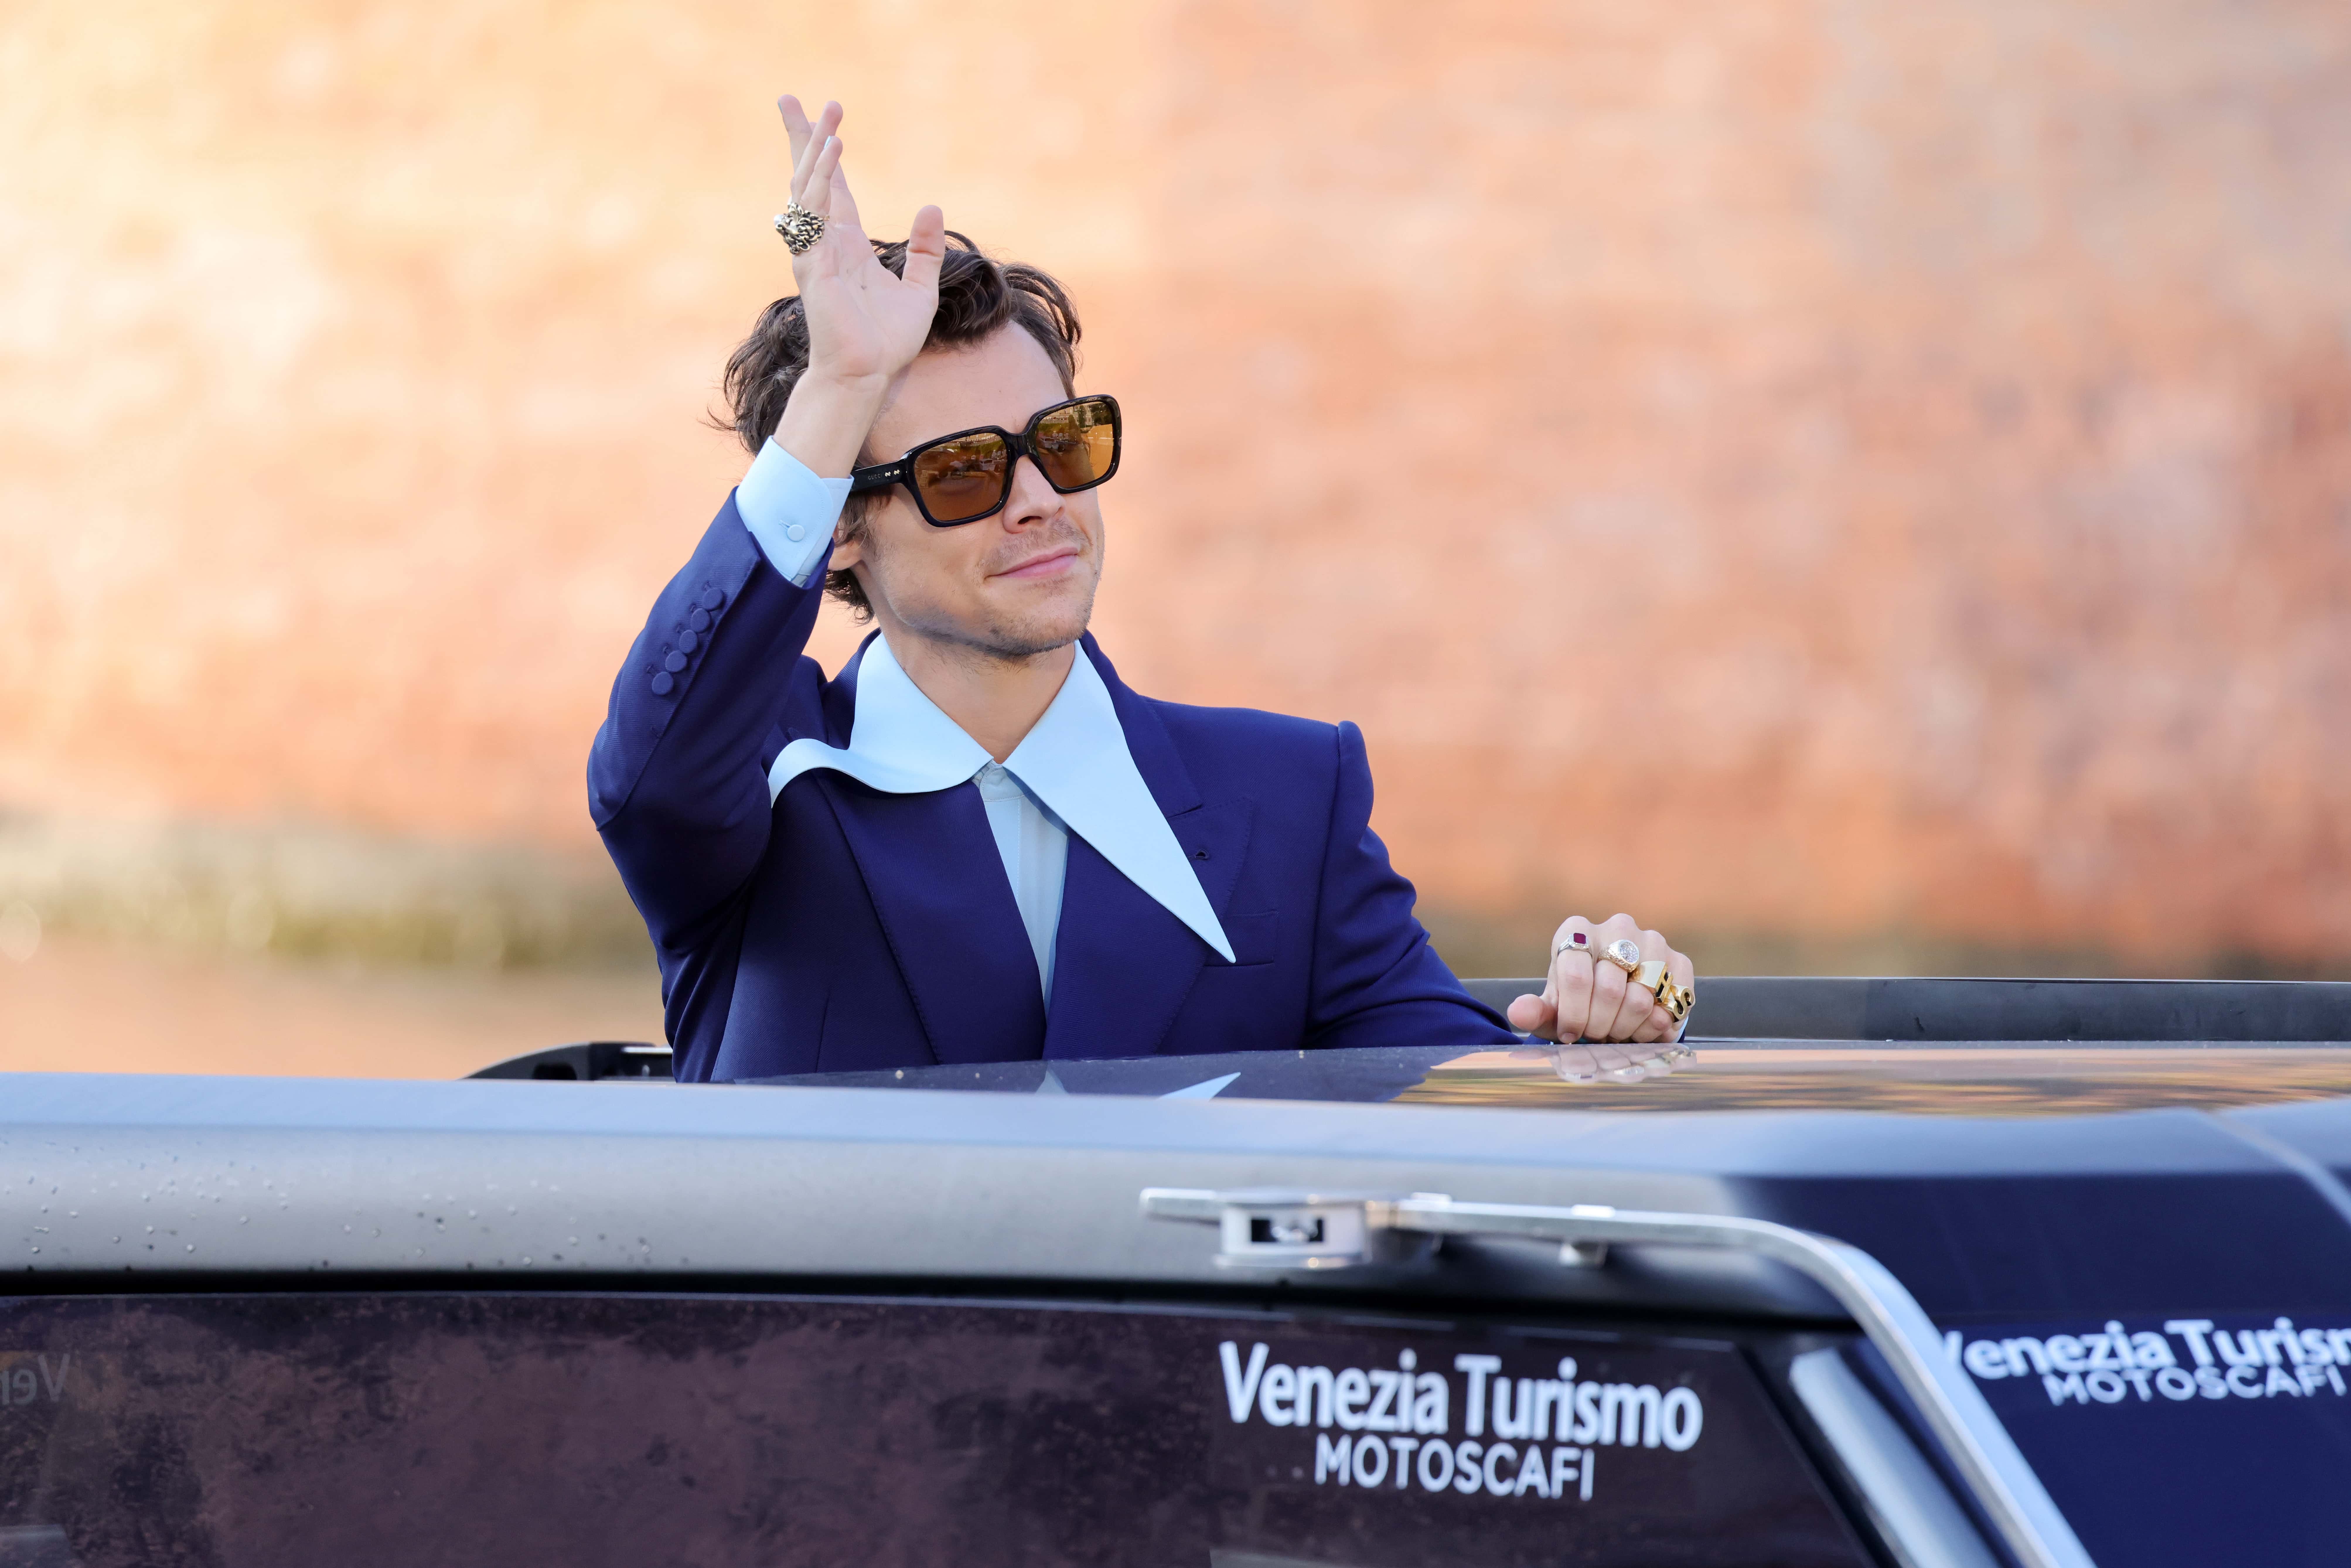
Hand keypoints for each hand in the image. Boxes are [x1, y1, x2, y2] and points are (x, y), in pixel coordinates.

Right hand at [770, 97, 947, 476]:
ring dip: (816, 149)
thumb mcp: (918, 289)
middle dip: (801, 138)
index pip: (833, 188)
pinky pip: (814, 214)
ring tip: (828, 115)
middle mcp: (826, 242)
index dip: (825, 153)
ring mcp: (816, 252)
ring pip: (809, 189)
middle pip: (809, 178)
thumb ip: (924, 249)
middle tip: (791, 97)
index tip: (823, 120)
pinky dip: (821, 182)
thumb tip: (932, 206)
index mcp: (847, 246)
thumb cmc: (887, 341)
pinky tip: (831, 153)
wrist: (869, 376)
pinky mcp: (814, 264)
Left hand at [1506, 914, 1694, 1076]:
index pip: (1575, 976)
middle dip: (1600, 1025)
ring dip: (1626, 1028)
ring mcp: (1652, 940)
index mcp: (1575, 929)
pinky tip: (1643, 1028)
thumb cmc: (1579, 1001)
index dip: (1573, 1014)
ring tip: (1617, 1031)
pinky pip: (1670, 1004)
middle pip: (1609, 990)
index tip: (1570, 1034)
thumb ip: (1534, 1011)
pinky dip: (1655, 1026)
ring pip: (1640, 999)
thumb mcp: (1554, 1009)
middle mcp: (1616, 927)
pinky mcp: (1680, 960)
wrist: (1620, 997)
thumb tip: (1519, 1013)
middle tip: (1597, 1034)